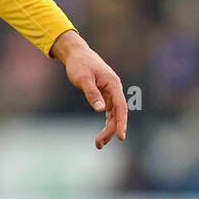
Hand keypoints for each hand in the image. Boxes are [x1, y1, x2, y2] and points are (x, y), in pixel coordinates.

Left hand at [50, 31, 126, 149]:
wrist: (76, 53)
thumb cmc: (79, 65)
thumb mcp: (83, 79)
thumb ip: (92, 94)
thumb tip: (101, 109)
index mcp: (113, 84)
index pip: (121, 107)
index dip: (121, 122)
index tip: (121, 137)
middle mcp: (115, 89)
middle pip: (117, 113)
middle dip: (110, 130)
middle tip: (98, 144)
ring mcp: (111, 92)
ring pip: (113, 114)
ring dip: (108, 129)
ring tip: (98, 143)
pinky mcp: (105, 94)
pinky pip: (109, 111)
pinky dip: (106, 122)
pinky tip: (102, 133)